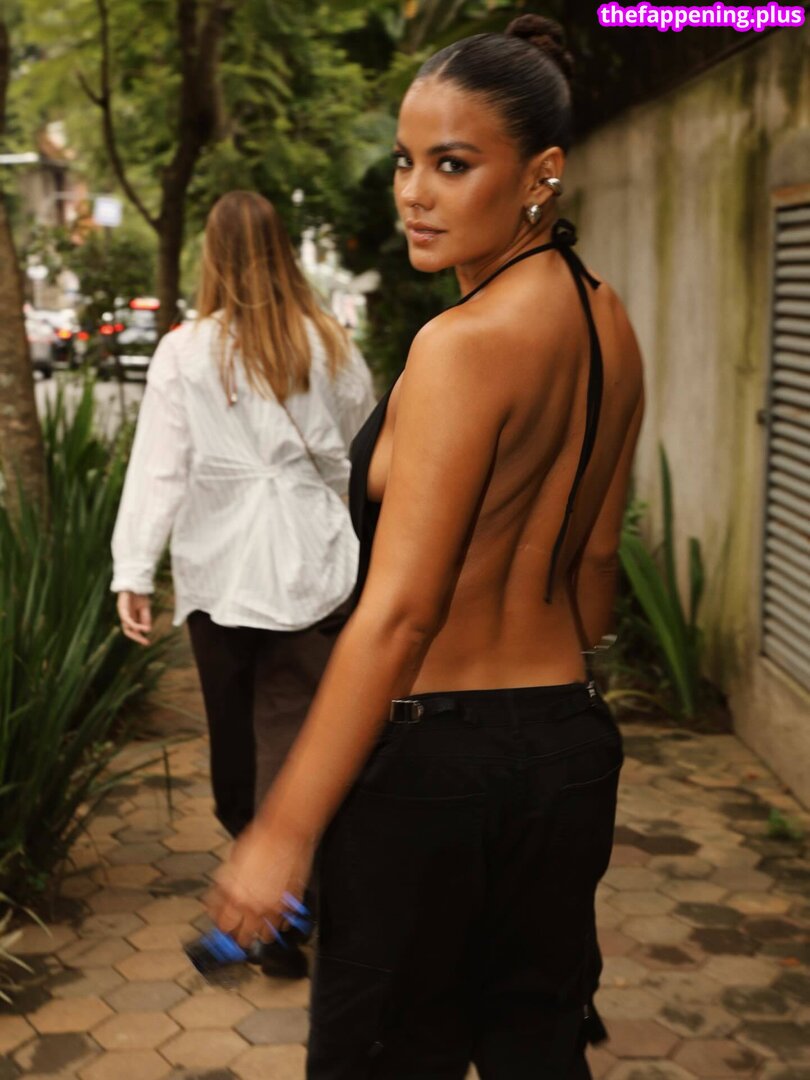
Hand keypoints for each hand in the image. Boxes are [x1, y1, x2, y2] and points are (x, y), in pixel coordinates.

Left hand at [117, 591, 151, 644]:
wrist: (136, 582)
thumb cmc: (139, 595)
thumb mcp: (145, 608)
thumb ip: (145, 618)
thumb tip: (147, 630)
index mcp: (131, 617)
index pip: (133, 630)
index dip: (139, 637)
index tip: (147, 643)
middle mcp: (125, 617)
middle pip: (128, 631)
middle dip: (137, 638)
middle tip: (146, 642)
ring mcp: (122, 613)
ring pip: (127, 627)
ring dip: (136, 631)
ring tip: (146, 631)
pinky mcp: (121, 608)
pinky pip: (127, 620)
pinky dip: (134, 624)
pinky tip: (141, 627)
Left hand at [208, 821, 313, 948]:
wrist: (286, 832)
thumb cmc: (260, 840)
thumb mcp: (232, 862)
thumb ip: (225, 886)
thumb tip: (219, 900)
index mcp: (234, 896)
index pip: (223, 926)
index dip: (222, 926)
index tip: (224, 924)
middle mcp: (253, 906)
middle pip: (243, 937)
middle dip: (240, 935)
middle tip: (240, 929)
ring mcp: (274, 907)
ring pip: (266, 937)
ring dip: (261, 933)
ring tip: (259, 927)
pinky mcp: (291, 904)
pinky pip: (284, 924)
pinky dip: (280, 924)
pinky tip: (277, 917)